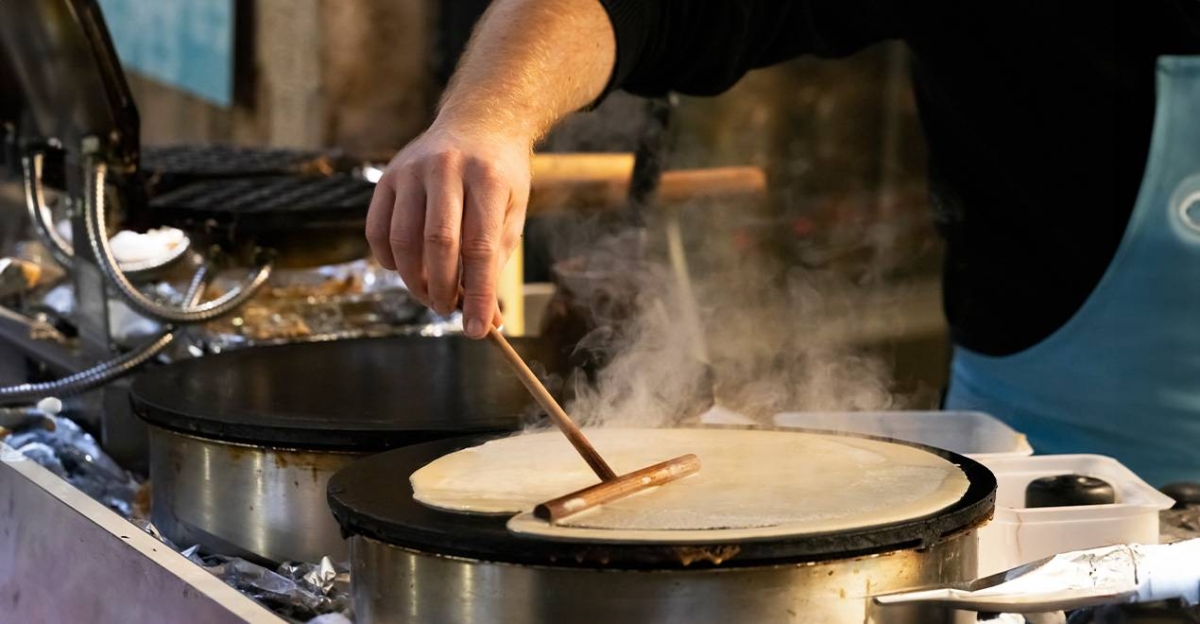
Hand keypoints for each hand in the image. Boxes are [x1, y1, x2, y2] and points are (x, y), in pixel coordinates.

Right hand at [366, 124, 530, 337]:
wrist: (479, 121)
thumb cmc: (500, 176)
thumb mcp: (512, 213)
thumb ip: (496, 261)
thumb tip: (484, 317)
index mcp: (488, 179)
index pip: (480, 248)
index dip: (477, 294)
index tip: (476, 330)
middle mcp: (447, 169)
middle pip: (438, 244)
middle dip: (442, 289)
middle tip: (448, 310)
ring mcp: (412, 170)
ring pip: (404, 239)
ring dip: (414, 280)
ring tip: (430, 296)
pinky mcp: (388, 176)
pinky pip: (377, 229)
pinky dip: (389, 260)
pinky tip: (406, 270)